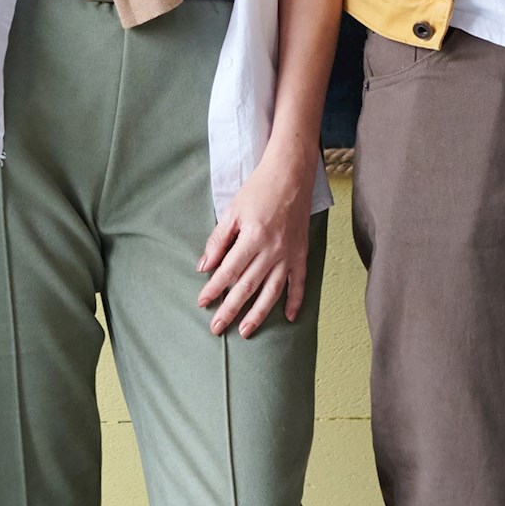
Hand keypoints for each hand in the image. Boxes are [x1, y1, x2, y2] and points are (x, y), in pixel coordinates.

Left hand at [195, 146, 317, 336]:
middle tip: (217, 328)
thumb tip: (204, 267)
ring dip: (258, 314)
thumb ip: (218, 240)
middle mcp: (272, 250)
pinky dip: (295, 301)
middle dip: (230, 310)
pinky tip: (288, 318)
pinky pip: (299, 283)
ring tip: (246, 331)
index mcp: (252, 237)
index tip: (202, 303)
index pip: (228, 271)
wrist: (291, 175)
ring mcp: (289, 254)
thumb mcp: (232, 211)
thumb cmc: (258, 190)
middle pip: (247, 287)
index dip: (213, 289)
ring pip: (272, 292)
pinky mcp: (302, 253)